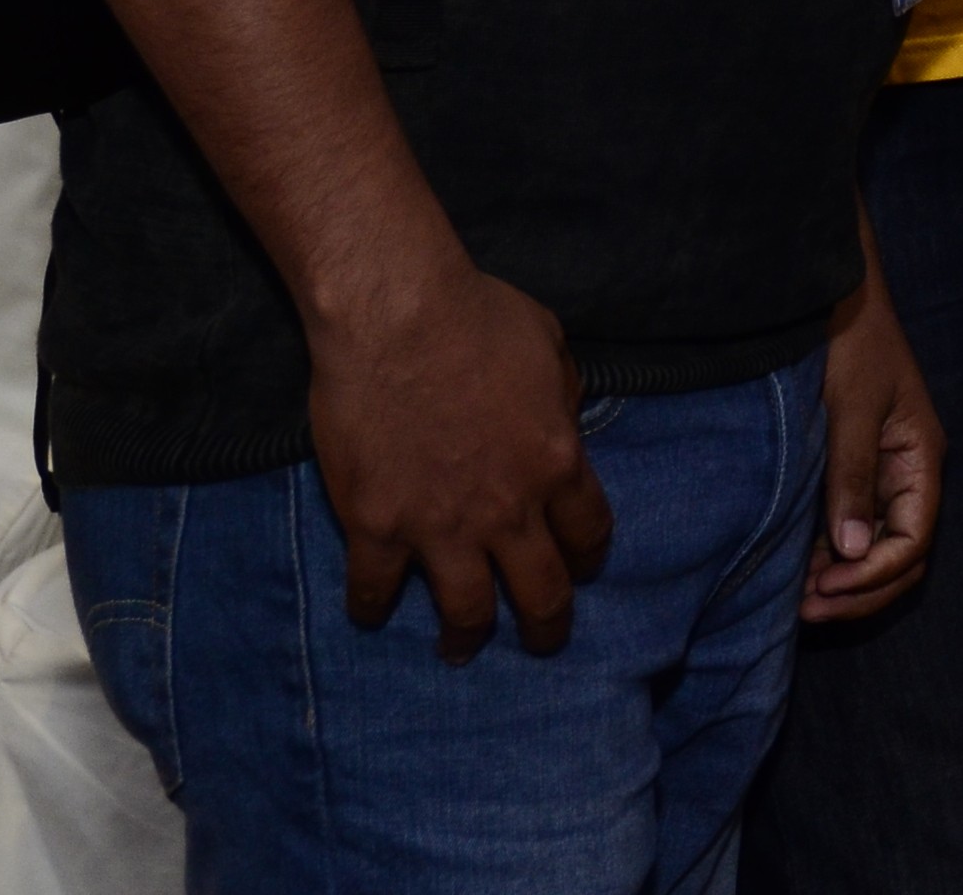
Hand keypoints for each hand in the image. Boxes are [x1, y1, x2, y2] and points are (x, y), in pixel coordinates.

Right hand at [302, 256, 612, 658]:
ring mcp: (441, 524)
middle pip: (542, 592)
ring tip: (460, 649)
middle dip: (547, 626)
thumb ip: (561, 396)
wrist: (396, 312)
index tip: (580, 568)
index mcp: (558, 463)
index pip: (590, 533)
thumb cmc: (475, 313)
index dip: (587, 557)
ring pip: (466, 610)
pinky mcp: (378, 524)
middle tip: (542, 641)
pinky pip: (376, 589)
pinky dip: (372, 606)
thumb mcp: (549, 345)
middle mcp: (508, 508)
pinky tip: (372, 612)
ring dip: (466, 636)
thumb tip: (561, 419)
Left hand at [802, 235, 943, 626]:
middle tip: (807, 610)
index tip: (822, 588)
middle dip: (860, 591)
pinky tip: (795, 568)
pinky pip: (848, 528)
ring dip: (843, 580)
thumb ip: (852, 476)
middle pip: (900, 555)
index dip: (873, 575)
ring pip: (873, 548)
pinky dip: (827, 556)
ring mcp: (879, 473)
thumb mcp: (851, 407)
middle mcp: (906, 472)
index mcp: (921, 457)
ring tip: (798, 600)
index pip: (912, 540)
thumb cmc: (848, 340)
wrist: (824, 292)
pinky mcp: (849, 468)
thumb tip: (847, 552)